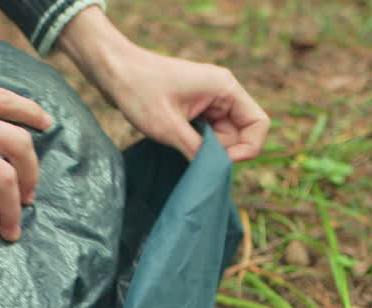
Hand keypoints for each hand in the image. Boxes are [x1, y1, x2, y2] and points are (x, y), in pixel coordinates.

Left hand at [57, 8, 268, 162]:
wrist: (113, 70)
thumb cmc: (139, 91)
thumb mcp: (168, 127)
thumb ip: (197, 151)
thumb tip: (213, 173)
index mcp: (225, 88)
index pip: (258, 124)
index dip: (246, 149)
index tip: (219, 162)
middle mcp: (223, 92)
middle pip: (240, 133)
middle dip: (221, 151)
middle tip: (191, 155)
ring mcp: (209, 99)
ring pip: (222, 136)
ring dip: (205, 148)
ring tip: (178, 144)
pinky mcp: (195, 107)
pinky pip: (207, 132)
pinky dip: (196, 143)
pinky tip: (176, 142)